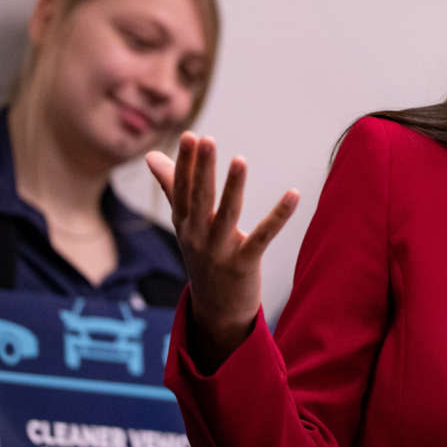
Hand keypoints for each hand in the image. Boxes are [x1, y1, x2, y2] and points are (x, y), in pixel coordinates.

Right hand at [147, 133, 298, 368]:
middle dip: (202, 169)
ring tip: (240, 160)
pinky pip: (263, 236)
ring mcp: (220, 252)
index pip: (181, 189)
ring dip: (233, 187)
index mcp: (184, 224)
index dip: (185, 163)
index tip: (190, 135)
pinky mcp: (244, 265)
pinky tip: (294, 194)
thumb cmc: (203, 257)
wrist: (217, 310)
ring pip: (227, 215)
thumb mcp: (186, 224)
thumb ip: (172, 187)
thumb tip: (151, 155)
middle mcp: (198, 237)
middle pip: (200, 198)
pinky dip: (279, 216)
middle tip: (206, 139)